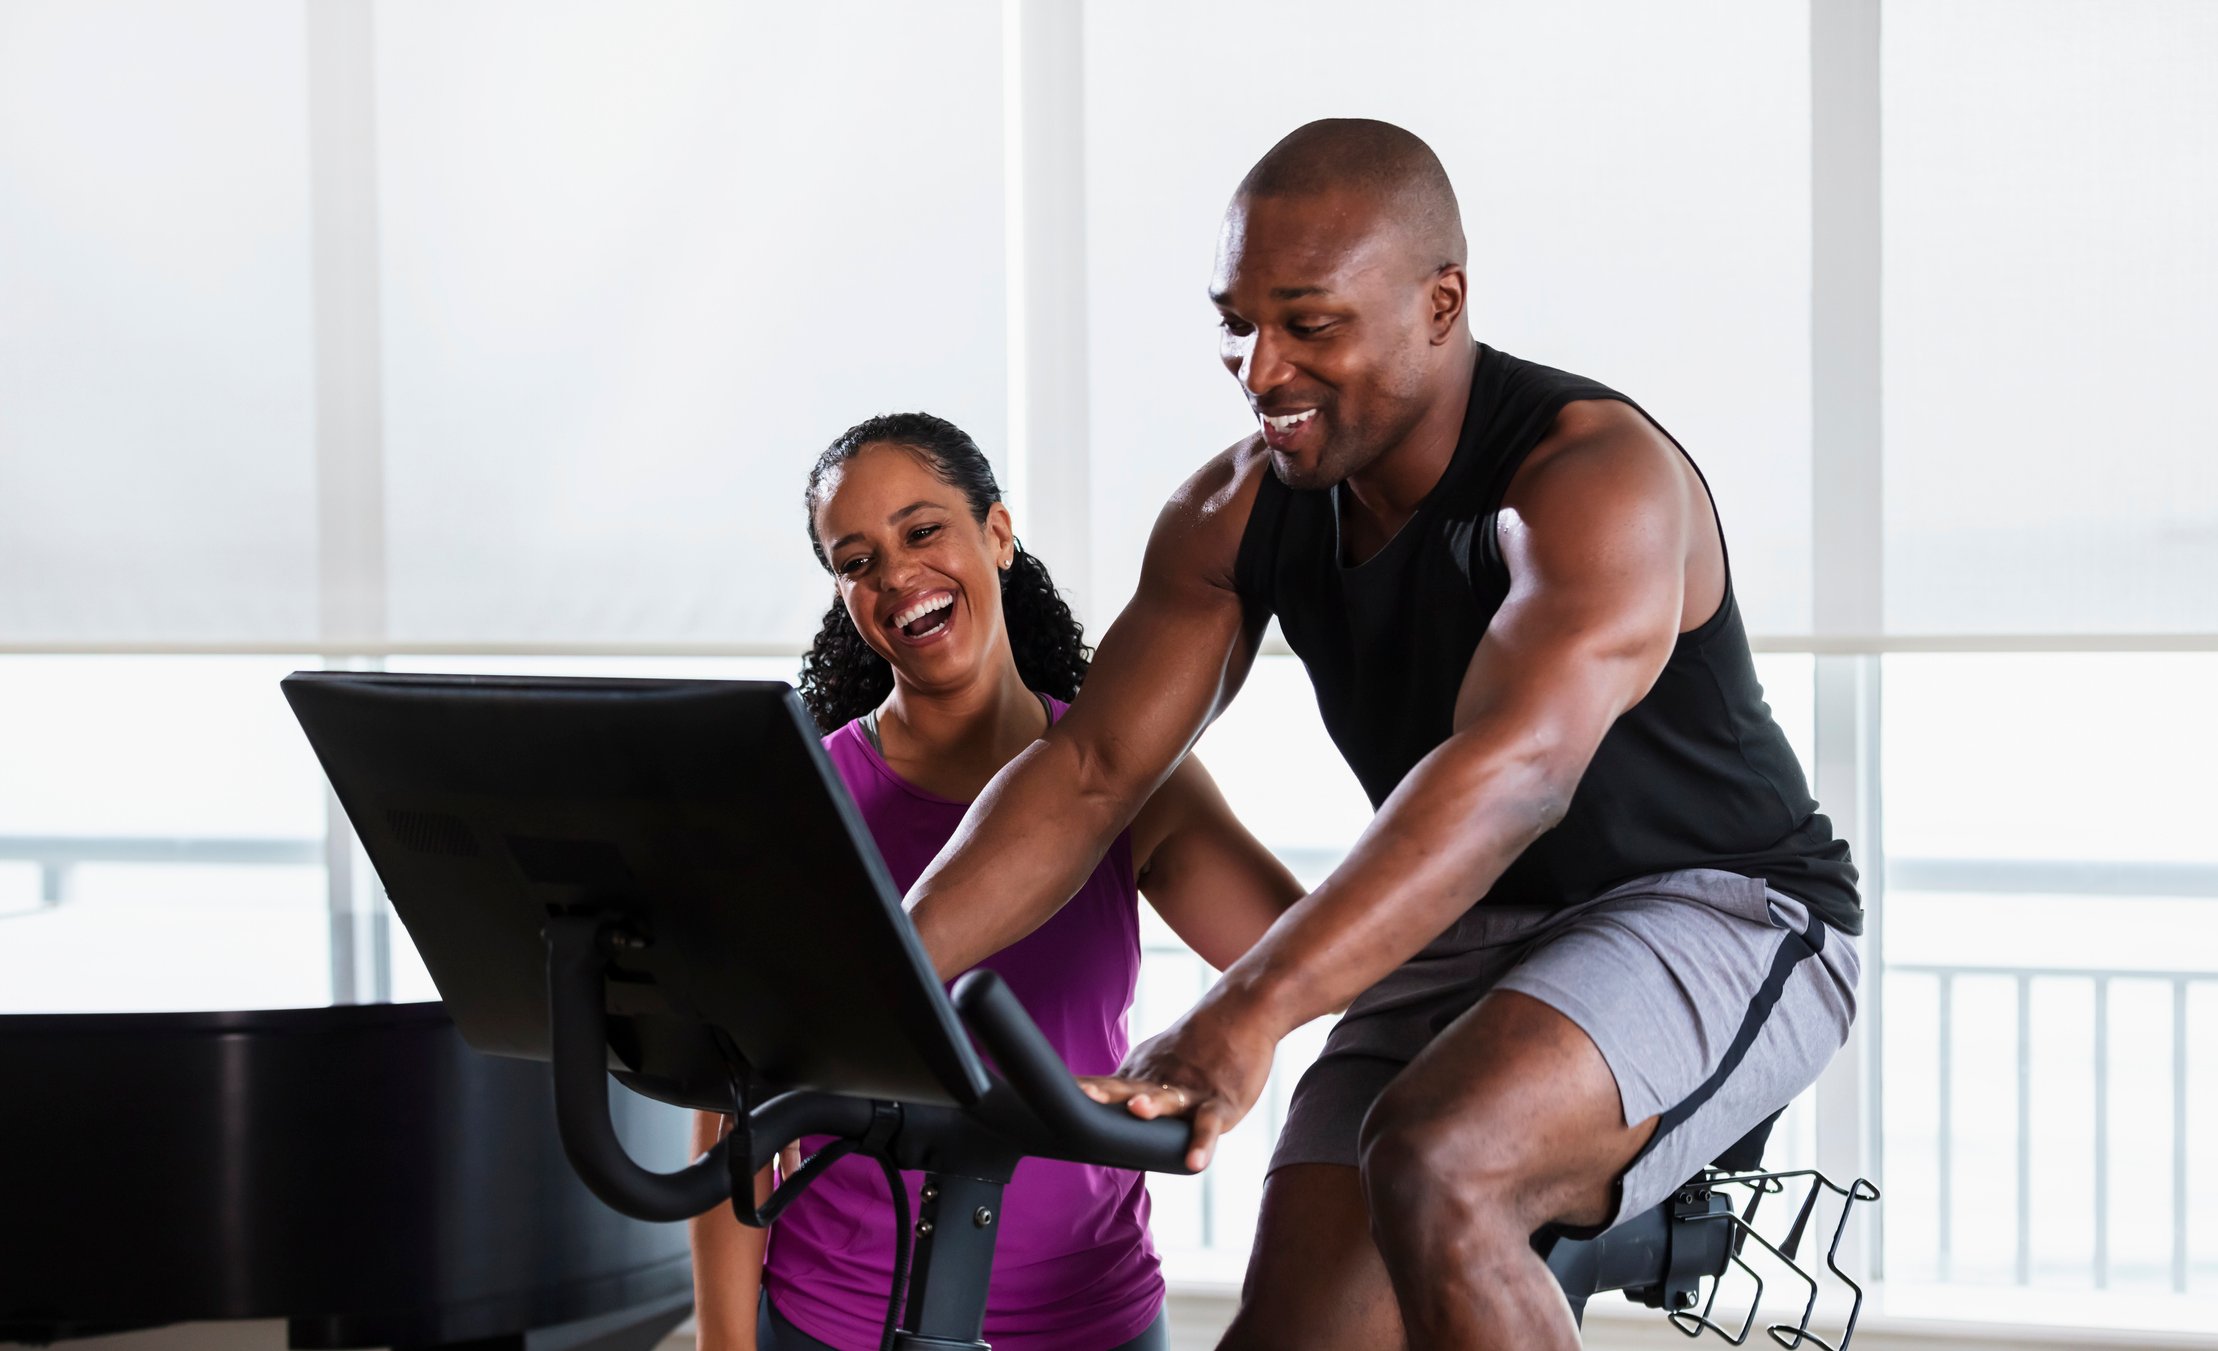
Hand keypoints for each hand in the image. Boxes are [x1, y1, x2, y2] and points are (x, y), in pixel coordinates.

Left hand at [1078, 991, 1280, 1170]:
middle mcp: (1159, 1081)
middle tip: (1083, 1097)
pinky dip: (1202, 1143)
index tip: (1044, 1100)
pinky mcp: (1220, 1104)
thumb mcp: (1154, 1059)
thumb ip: (1126, 1084)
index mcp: (1139, 1073)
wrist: (1240, 1013)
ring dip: (1153, 1104)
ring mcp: (1190, 1092)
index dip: (1079, 1093)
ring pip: (1168, 1099)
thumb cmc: (1194, 1045)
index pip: (1102, 1084)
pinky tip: (1195, 1162)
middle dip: (1105, 1094)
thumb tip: (1088, 1102)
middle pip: (1127, 1088)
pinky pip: (1208, 1125)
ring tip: (1138, 1109)